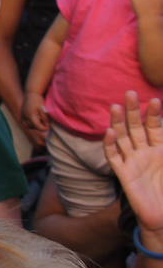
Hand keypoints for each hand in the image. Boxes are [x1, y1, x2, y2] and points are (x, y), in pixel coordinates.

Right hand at [20, 91, 49, 143]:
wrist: (31, 93)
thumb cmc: (38, 100)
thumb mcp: (44, 110)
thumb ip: (45, 119)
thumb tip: (47, 127)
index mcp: (31, 116)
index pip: (38, 127)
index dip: (44, 128)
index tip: (49, 127)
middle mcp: (25, 117)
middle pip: (32, 127)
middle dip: (39, 127)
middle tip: (45, 124)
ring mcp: (22, 115)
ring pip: (27, 126)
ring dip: (33, 126)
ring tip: (40, 122)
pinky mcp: (21, 114)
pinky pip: (24, 122)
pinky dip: (29, 123)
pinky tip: (34, 120)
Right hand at [104, 91, 162, 235]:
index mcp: (160, 151)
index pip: (155, 127)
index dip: (154, 115)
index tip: (155, 100)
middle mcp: (144, 153)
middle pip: (136, 127)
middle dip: (134, 110)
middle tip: (130, 92)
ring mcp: (132, 162)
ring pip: (123, 138)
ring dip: (119, 122)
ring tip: (115, 107)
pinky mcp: (123, 174)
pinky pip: (114, 157)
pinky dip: (110, 144)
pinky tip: (110, 133)